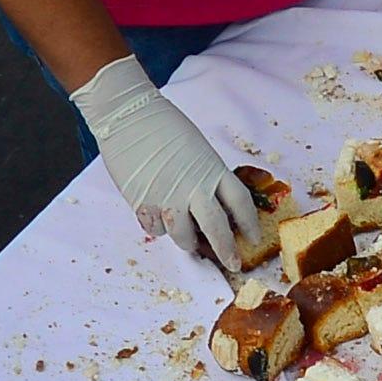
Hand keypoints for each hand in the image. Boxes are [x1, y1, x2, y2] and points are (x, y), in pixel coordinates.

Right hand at [69, 54, 260, 268]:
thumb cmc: (163, 125)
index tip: (254, 238)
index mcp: (212, 170)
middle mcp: (194, 188)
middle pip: (217, 228)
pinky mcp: (144, 205)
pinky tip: (157, 216)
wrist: (128, 116)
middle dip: (227, 251)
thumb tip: (206, 204)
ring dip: (188, 243)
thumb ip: (204, 177)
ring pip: (184, 237)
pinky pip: (156, 230)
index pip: (239, 203)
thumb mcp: (197, 149)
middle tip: (233, 264)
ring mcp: (168, 199)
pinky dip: (158, 228)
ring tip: (188, 241)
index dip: (250, 223)